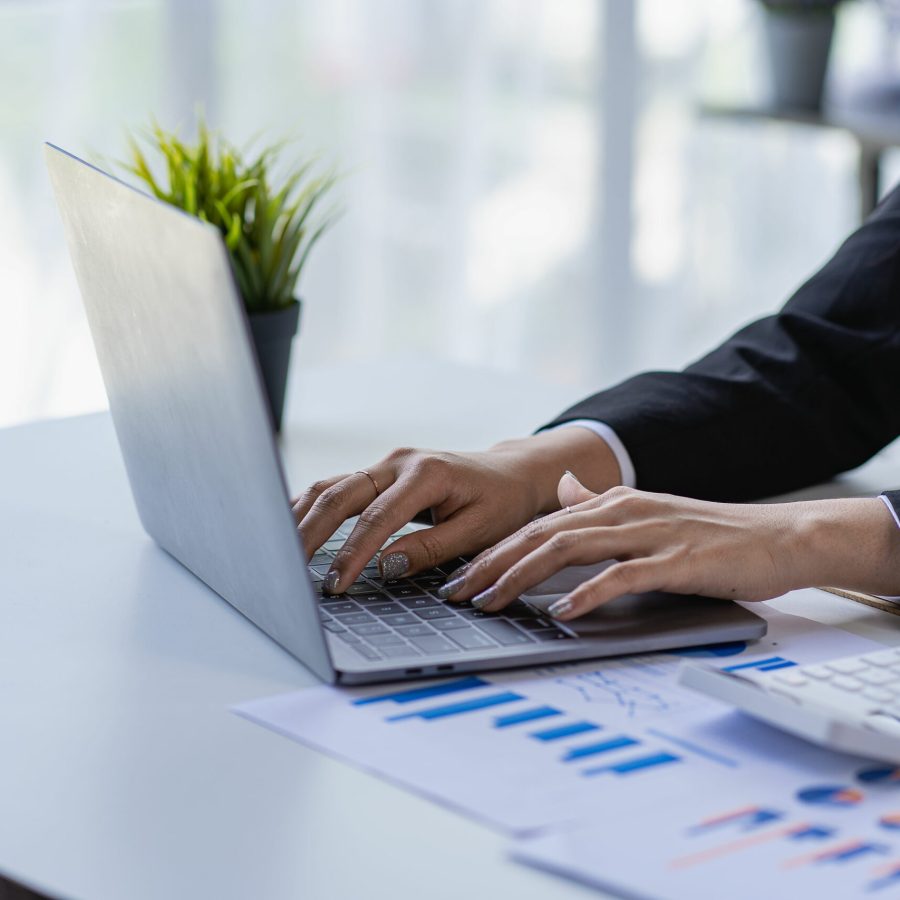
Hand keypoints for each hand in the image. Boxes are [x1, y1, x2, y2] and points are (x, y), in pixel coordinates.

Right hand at [292, 428, 621, 593]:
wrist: (511, 474)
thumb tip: (383, 566)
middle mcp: (400, 461)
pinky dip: (314, 507)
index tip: (335, 585)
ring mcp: (387, 462)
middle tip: (290, 569)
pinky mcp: (381, 471)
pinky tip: (295, 528)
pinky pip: (340, 486)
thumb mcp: (477, 531)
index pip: (378, 517)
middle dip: (311, 533)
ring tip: (280, 550)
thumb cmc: (501, 504)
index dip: (352, 553)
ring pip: (332, 485)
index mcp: (426, 473)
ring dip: (304, 516)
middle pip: (340, 493)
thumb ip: (429, 548)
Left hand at [441, 472, 899, 619]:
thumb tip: (565, 488)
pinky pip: (623, 574)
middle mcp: (622, 511)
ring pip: (569, 548)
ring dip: (522, 576)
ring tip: (490, 601)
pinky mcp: (677, 559)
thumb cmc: (709, 534)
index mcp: (611, 503)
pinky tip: (563, 610)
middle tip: (456, 593)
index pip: (538, 525)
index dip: (494, 550)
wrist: (778, 537)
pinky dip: (589, 592)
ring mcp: (649, 532)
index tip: (460, 577)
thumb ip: (601, 503)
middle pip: (541, 534)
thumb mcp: (646, 513)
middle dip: (492, 564)